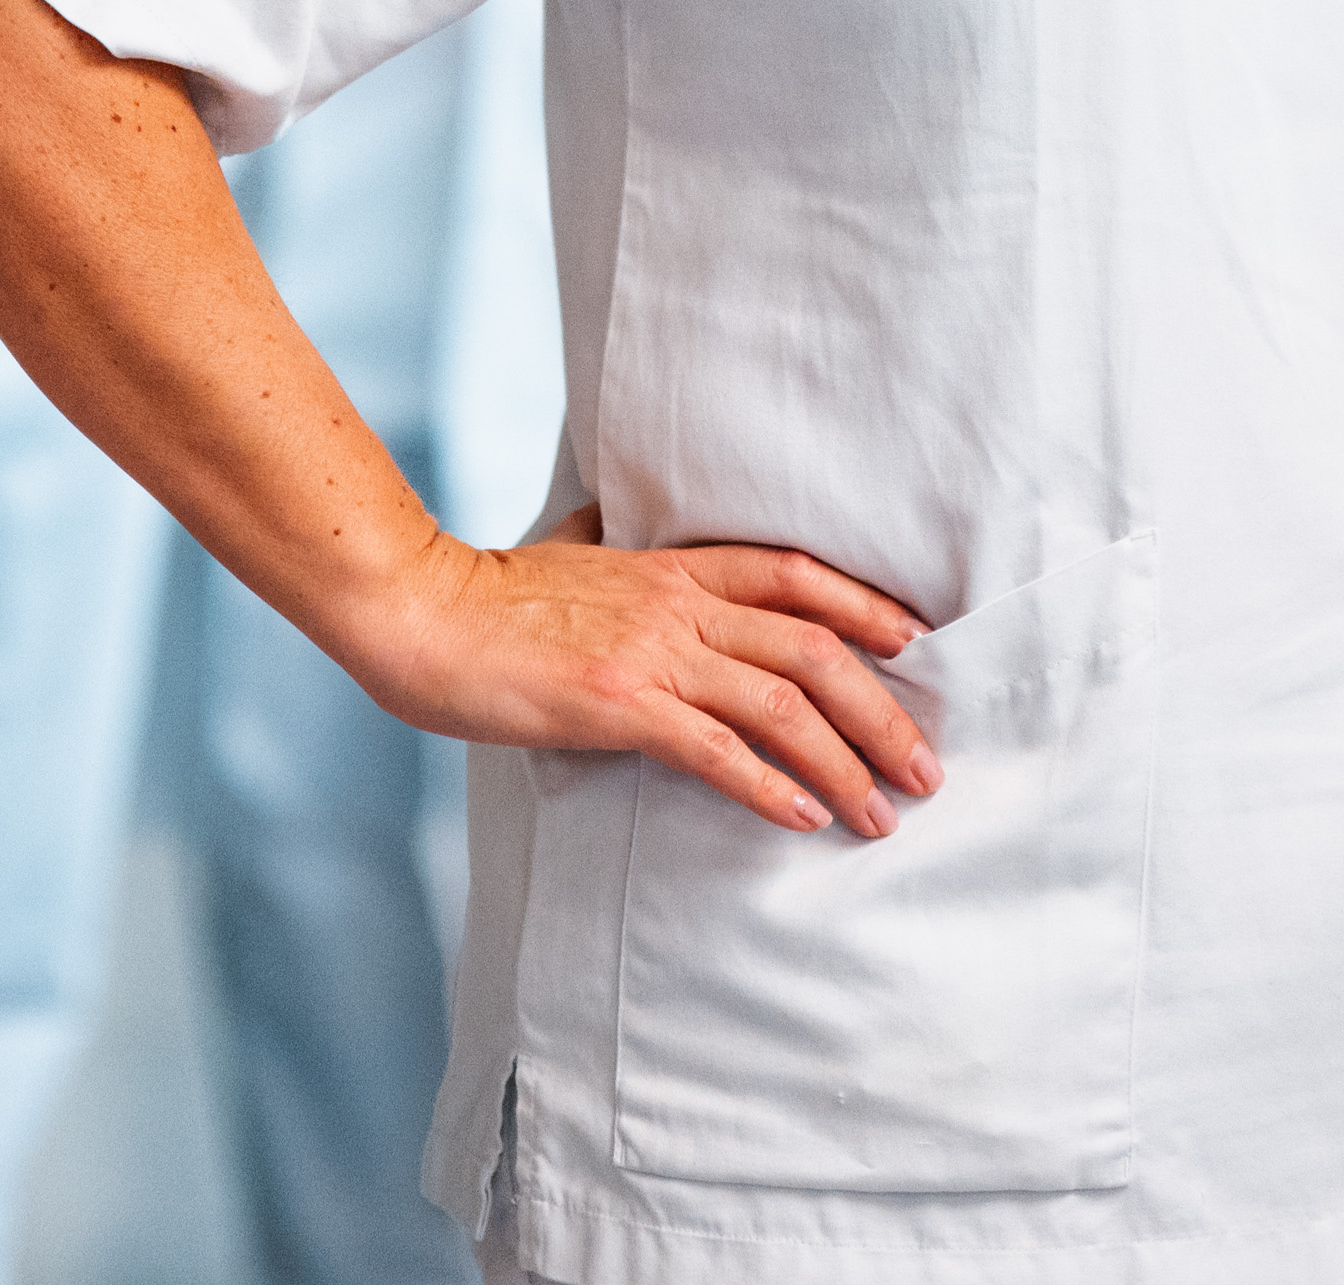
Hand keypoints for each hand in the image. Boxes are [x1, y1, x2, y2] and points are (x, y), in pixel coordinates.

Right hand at [340, 504, 943, 837]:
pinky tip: (803, 819)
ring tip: (882, 814)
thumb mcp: (572, 549)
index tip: (919, 646)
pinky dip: (769, 786)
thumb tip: (623, 524)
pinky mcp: (618, 704)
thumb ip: (616, 543)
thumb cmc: (488, 593)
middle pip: (814, 647)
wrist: (418, 611)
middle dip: (882, 712)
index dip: (867, 607)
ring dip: (844, 763)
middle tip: (925, 768)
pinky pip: (715, 749)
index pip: (796, 575)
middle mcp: (677, 605)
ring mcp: (651, 653)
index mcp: (673, 567)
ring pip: (781, 703)